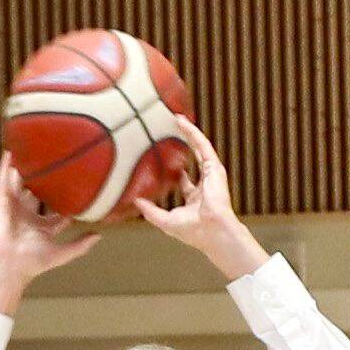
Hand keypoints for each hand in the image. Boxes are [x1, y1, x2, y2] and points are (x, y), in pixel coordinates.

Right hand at [0, 160, 100, 316]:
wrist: (10, 267)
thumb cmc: (32, 264)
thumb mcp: (62, 253)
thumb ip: (80, 246)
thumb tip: (99, 236)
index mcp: (40, 227)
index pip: (55, 209)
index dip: (64, 198)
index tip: (75, 185)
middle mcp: (26, 216)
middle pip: (36, 192)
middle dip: (43, 179)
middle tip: (52, 162)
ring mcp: (13, 209)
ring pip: (19, 184)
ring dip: (23, 169)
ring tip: (29, 148)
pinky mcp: (1, 204)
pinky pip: (3, 182)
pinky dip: (5, 168)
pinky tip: (10, 153)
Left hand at [131, 118, 267, 280]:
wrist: (212, 231)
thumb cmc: (194, 231)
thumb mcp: (165, 220)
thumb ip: (150, 211)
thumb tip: (135, 201)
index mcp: (194, 197)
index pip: (183, 179)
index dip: (173, 170)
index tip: (161, 160)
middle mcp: (204, 183)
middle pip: (191, 157)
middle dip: (181, 144)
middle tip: (168, 132)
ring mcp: (210, 174)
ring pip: (197, 146)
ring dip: (187, 132)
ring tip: (174, 118)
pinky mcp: (213, 166)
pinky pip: (202, 144)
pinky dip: (192, 132)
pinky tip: (181, 121)